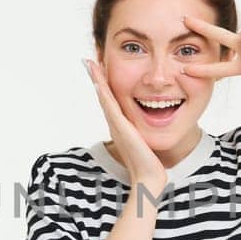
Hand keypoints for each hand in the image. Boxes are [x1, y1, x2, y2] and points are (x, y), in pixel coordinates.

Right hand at [83, 58, 166, 190]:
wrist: (148, 178)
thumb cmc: (149, 163)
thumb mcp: (145, 143)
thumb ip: (143, 135)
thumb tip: (152, 130)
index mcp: (121, 125)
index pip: (110, 100)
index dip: (104, 85)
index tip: (99, 70)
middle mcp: (115, 124)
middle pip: (103, 96)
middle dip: (96, 78)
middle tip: (88, 61)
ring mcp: (116, 125)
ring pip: (104, 98)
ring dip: (97, 80)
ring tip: (89, 64)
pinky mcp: (121, 128)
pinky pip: (110, 107)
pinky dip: (104, 94)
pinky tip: (99, 82)